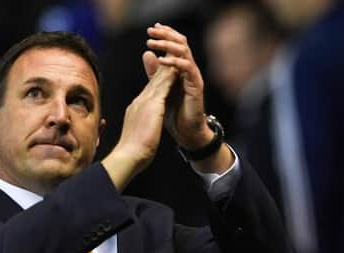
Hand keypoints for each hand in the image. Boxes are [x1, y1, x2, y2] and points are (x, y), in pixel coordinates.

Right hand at [102, 64, 177, 190]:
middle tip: (168, 53)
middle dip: (161, 68)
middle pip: (152, 81)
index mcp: (136, 109)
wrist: (128, 156)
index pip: (148, 91)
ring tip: (174, 54)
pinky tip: (177, 68)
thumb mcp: (135, 136)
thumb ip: (137, 128)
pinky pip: (163, 86)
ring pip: (157, 80)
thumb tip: (136, 132)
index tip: (163, 71)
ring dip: (166, 67)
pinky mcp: (152, 106)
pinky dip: (169, 76)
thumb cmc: (131, 152)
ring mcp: (144, 102)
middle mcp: (139, 102)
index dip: (156, 80)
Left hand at [144, 23, 212, 149]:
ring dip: (168, 45)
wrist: (185, 133)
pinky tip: (162, 60)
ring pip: (184, 52)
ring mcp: (193, 77)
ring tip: (153, 43)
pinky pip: (188, 68)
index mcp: (179, 69)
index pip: (174, 45)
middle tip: (151, 30)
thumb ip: (154, 72)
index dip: (164, 35)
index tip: (151, 28)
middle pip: (180, 44)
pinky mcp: (196, 86)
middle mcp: (188, 70)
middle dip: (166, 35)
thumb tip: (147, 53)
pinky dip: (175, 62)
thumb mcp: (160, 89)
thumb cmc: (173, 113)